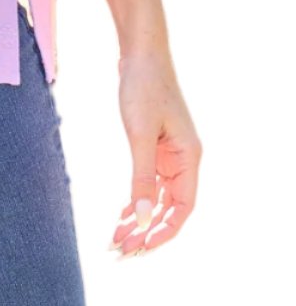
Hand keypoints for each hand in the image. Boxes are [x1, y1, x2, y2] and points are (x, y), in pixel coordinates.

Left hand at [110, 52, 201, 258]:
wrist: (140, 52)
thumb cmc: (143, 87)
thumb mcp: (140, 134)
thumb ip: (142, 178)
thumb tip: (142, 219)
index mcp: (189, 158)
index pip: (182, 209)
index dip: (163, 232)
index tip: (139, 249)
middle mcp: (184, 160)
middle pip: (169, 209)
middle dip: (146, 232)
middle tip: (120, 252)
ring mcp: (169, 154)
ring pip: (157, 199)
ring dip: (138, 220)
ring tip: (115, 241)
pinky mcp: (155, 147)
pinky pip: (148, 184)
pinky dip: (135, 201)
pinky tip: (120, 217)